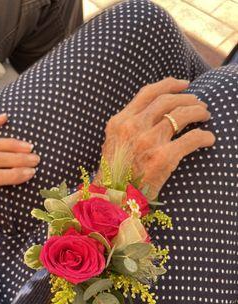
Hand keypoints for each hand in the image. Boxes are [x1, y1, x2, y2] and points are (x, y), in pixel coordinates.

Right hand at [101, 77, 214, 198]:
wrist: (113, 200)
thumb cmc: (115, 175)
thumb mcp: (113, 144)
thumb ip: (128, 127)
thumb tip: (150, 115)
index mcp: (120, 122)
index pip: (148, 93)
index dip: (169, 84)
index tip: (183, 84)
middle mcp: (133, 127)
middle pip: (167, 100)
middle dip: (188, 98)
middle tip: (199, 103)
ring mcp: (148, 141)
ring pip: (181, 114)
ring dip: (198, 112)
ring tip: (205, 115)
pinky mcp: (163, 157)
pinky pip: (192, 138)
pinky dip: (204, 136)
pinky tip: (209, 139)